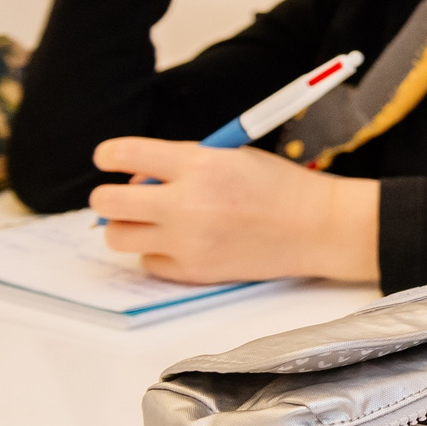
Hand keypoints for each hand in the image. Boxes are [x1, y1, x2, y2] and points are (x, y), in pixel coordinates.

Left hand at [90, 138, 379, 284]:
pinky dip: (157, 253)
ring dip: (128, 226)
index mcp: (199, 164)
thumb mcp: (233, 157)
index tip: (109, 159)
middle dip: (108, 197)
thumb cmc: (280, 187)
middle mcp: (186, 203)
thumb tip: (138, 180)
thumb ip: (184, 162)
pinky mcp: (194, 271)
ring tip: (152, 223)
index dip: (108, 155)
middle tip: (125, 198)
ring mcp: (188, 241)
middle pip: (107, 203)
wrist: (319, 227)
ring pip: (118, 237)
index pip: (125, 154)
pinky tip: (182, 243)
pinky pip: (148, 263)